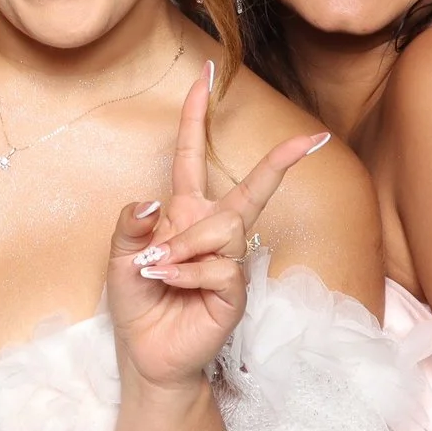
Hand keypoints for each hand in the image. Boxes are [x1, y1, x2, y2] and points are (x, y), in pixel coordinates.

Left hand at [107, 60, 330, 391]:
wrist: (145, 353)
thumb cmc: (138, 301)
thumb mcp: (120, 256)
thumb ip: (131, 223)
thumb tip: (154, 198)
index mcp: (184, 212)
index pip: (192, 156)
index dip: (195, 117)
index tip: (205, 77)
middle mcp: (213, 231)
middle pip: (250, 188)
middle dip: (280, 161)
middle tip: (312, 138)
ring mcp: (229, 262)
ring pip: (222, 229)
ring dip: (183, 246)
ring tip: (157, 268)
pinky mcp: (235, 292)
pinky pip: (219, 267)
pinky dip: (187, 271)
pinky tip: (170, 283)